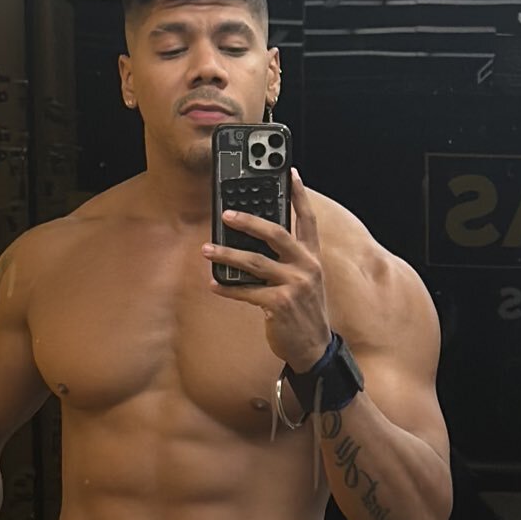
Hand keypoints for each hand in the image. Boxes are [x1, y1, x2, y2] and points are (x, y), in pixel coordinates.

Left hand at [203, 169, 332, 373]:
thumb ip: (286, 260)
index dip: (299, 194)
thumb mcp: (304, 282)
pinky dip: (227, 288)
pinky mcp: (280, 305)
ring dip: (227, 254)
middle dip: (250, 221)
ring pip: (255, 262)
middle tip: (226, 214)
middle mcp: (307, 267)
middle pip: (277, 234)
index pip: (307, 219)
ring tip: (207, 250)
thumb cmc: (303, 312)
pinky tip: (214, 285)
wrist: (313, 348)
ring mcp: (294, 286)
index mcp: (312, 258)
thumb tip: (250, 242)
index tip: (290, 171)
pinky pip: (247, 291)